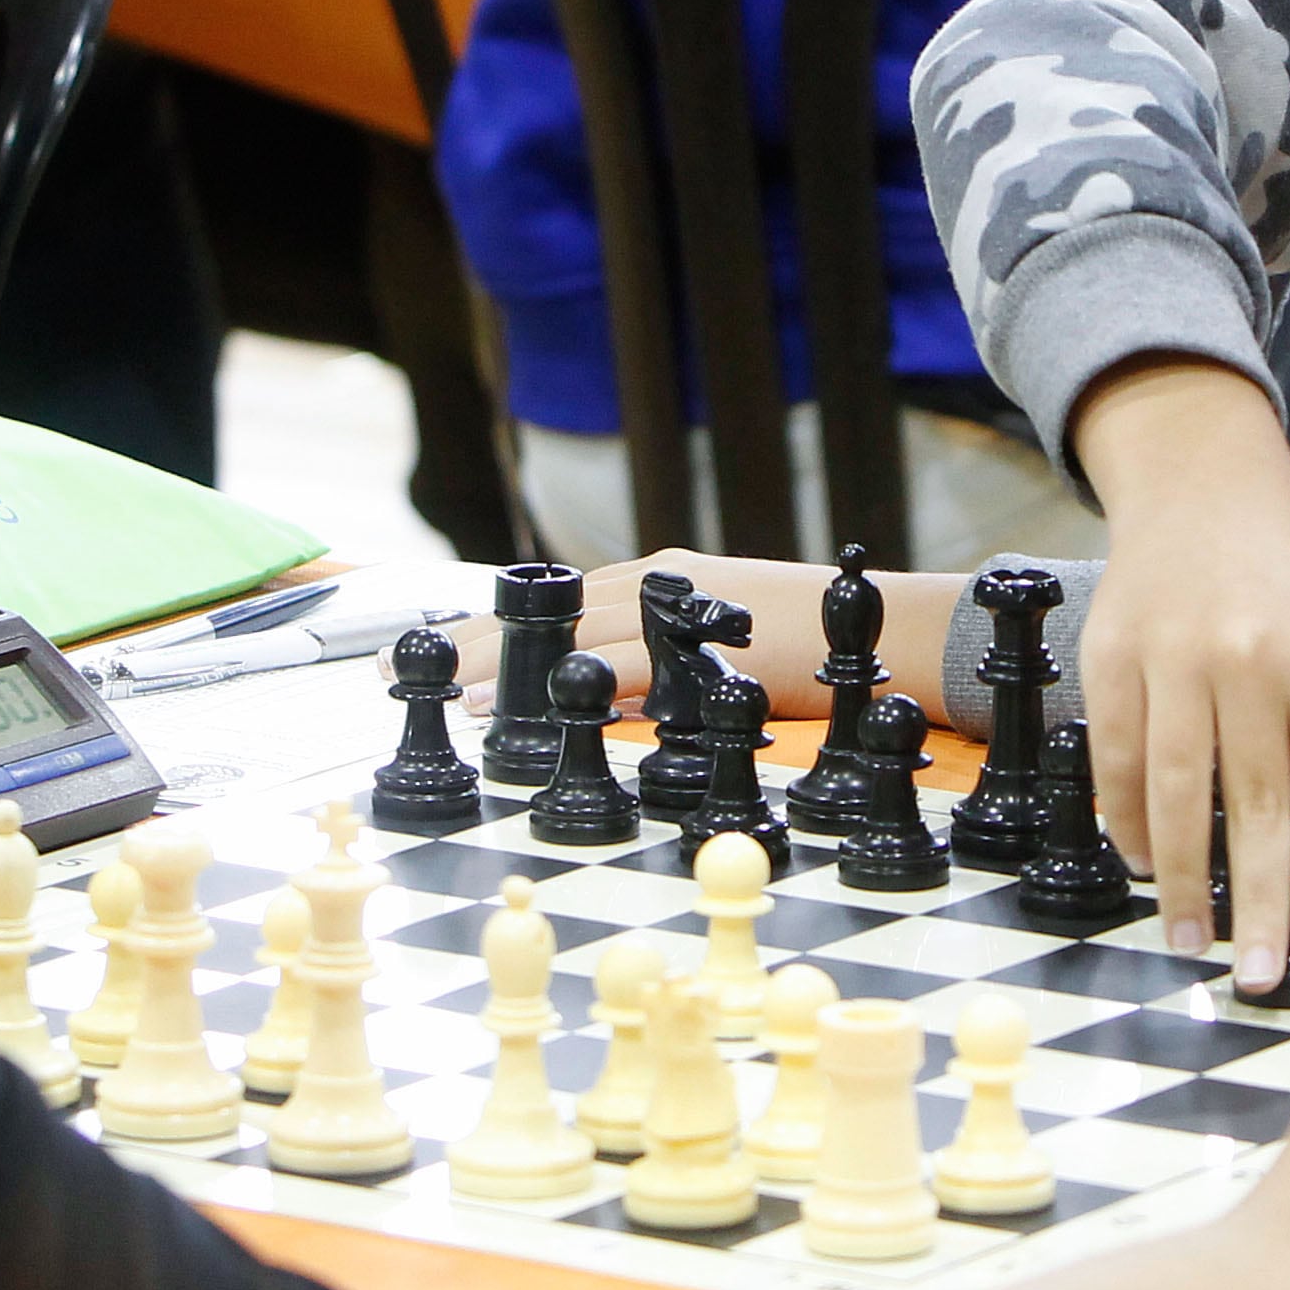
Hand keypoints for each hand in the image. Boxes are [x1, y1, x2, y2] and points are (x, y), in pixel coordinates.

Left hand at [445, 547, 953, 715]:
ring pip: (569, 637)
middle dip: (471, 641)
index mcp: (657, 582)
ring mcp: (679, 611)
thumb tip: (611, 698)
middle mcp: (658, 585)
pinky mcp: (705, 648)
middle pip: (544, 613)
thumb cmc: (814, 644)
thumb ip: (665, 662)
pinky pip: (622, 669)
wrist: (894, 632)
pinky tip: (527, 707)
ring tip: (446, 693)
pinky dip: (569, 688)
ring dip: (503, 666)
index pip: (554, 603)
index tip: (431, 647)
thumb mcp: (722, 645)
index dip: (489, 627)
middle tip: (396, 668)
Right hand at [1068, 359, 1289, 985]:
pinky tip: (1143, 864)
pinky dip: (1126, 820)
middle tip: (1258, 975)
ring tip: (1193, 940)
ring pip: (1173, 793)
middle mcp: (1245, 661)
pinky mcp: (1110, 657)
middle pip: (1253, 809)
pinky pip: (1116, 758)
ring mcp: (1170, 659)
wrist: (1201, 480)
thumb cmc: (1280, 572)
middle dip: (1258, 904)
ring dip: (1183, 879)